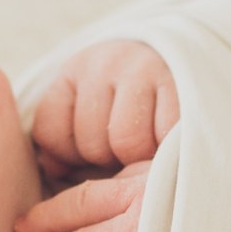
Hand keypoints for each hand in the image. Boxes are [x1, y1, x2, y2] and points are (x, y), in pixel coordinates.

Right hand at [13, 159, 154, 231]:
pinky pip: (136, 168)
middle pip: (78, 204)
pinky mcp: (185, 164)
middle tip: (21, 229)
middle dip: (45, 218)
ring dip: (78, 198)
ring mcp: (166, 174)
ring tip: (59, 212)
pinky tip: (113, 193)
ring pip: (106, 181)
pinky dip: (115, 181)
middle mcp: (143, 196)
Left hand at [31, 39, 176, 181]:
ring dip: (136, 159)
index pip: (51, 132)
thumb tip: (54, 169)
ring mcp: (143, 70)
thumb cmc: (124, 105)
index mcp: (72, 73)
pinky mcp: (179, 84)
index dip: (68, 156)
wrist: (176, 62)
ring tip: (144, 152)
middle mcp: (104, 64)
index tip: (86, 153)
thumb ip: (62, 147)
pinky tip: (165, 144)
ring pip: (127, 142)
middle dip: (107, 160)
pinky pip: (164, 136)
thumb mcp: (85, 113)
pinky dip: (166, 153)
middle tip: (122, 155)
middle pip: (91, 143)